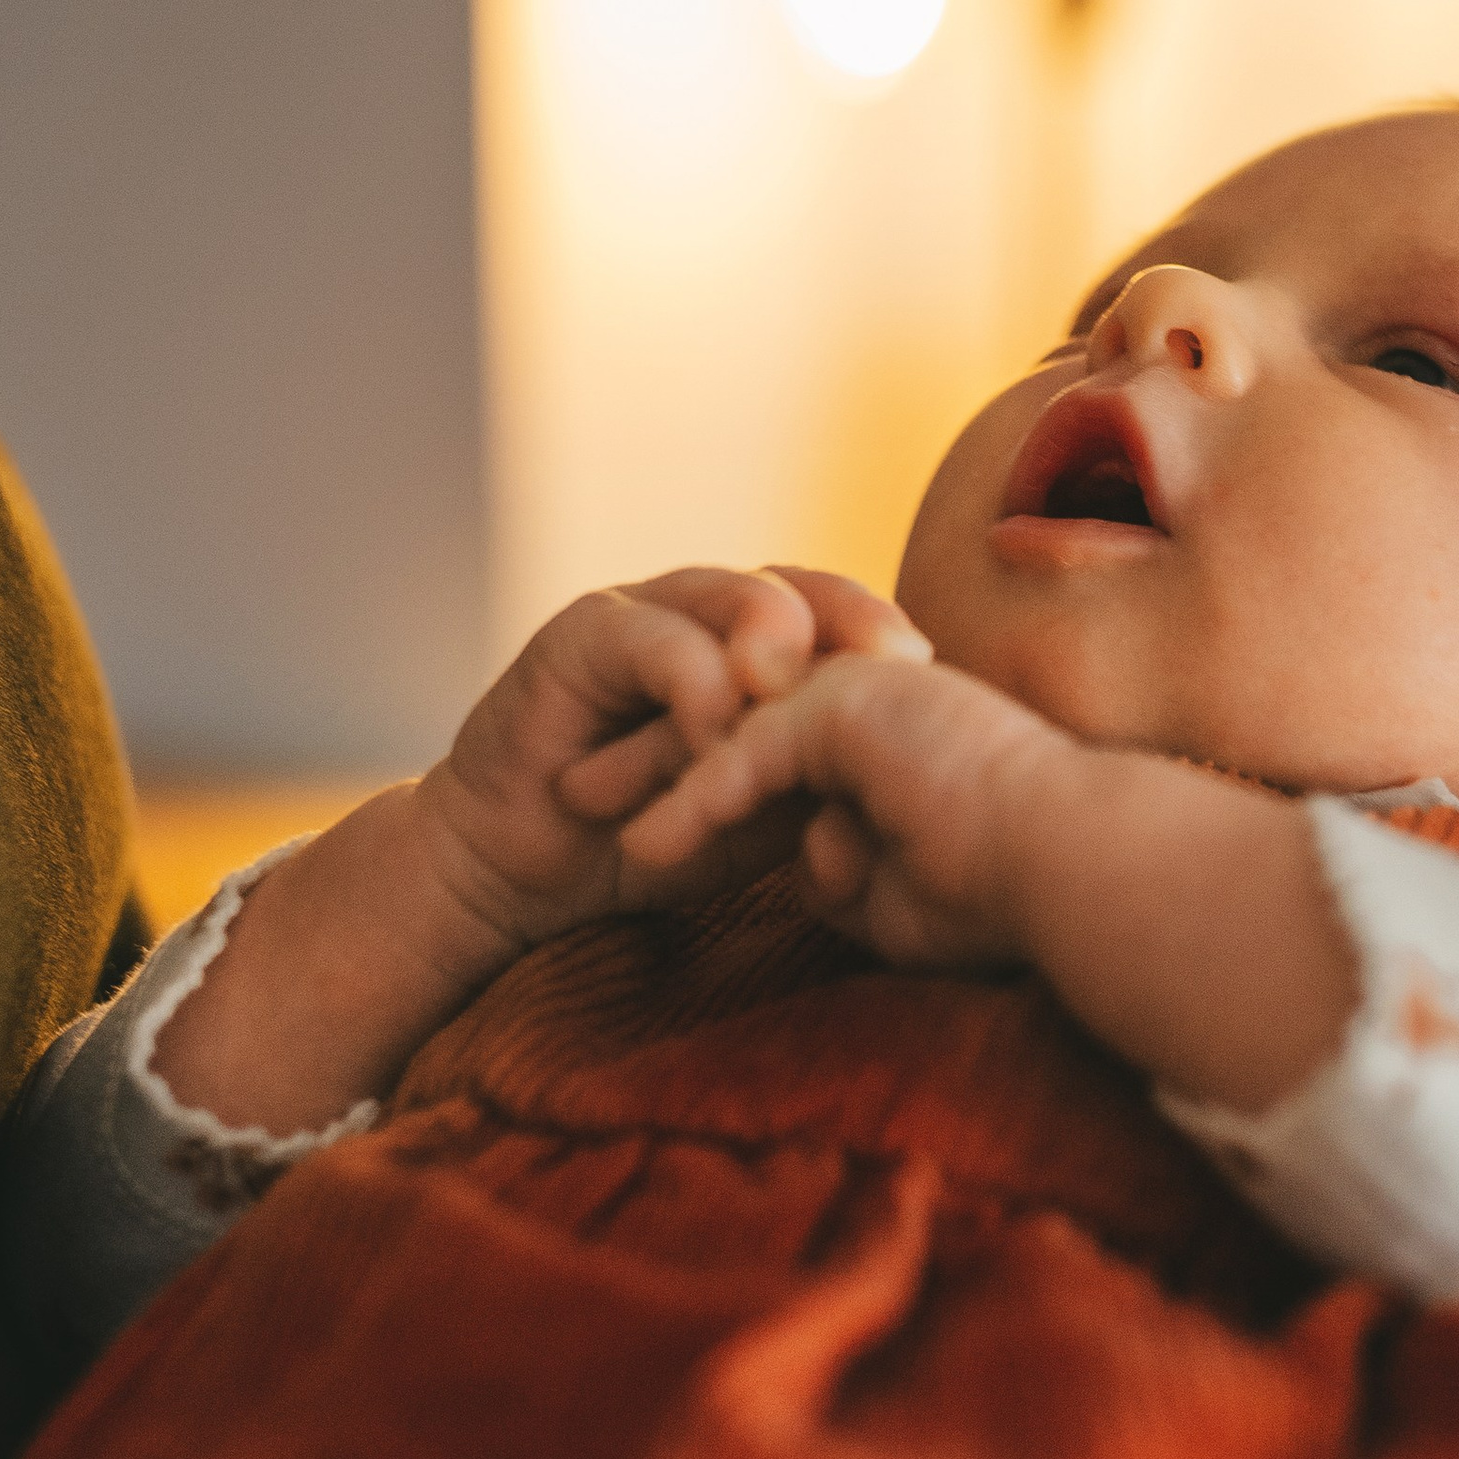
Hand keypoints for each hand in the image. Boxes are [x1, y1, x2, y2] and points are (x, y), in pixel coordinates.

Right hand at [420, 565, 932, 962]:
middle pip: (797, 586)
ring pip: (727, 593)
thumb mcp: (757, 814)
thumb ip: (817, 779)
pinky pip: (649, 637)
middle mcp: (702, 616)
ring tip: (801, 693)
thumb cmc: (647, 839)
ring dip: (774, 640)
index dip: (887, 638)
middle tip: (898, 664)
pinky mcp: (578, 637)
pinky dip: (691, 680)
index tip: (936, 682)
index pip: (839, 618)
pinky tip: (715, 729)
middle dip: (854, 619)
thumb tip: (908, 774)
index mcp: (754, 650)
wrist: (522, 872)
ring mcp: (641, 616)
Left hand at [624, 658, 1360, 1108]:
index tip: (633, 830)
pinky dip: (695, 796)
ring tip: (576, 811)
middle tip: (576, 797)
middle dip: (650, 761)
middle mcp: (873, 697)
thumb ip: (841, 871)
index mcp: (889, 738)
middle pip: (732, 724)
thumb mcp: (896, 894)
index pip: (770, 753)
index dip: (695, 788)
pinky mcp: (848, 701)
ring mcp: (861, 688)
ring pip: (729, 729)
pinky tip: (646, 843)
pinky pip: (749, 750)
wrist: (1067, 868)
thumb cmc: (1005, 898)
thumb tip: (798, 870)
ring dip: (651, 770)